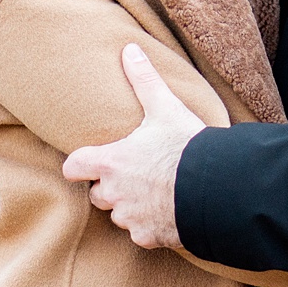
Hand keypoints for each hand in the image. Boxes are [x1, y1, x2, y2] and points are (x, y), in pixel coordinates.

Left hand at [61, 44, 206, 248]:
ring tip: (154, 190)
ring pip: (119, 214)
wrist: (214, 188)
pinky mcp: (148, 237)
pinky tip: (168, 209)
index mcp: (111, 162)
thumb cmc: (185, 147)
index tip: (89, 160)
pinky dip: (151, 224)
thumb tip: (129, 49)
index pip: (73, 167)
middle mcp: (114, 194)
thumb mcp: (165, 108)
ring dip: (130, 205)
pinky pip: (141, 233)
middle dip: (110, 186)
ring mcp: (130, 218)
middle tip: (134, 171)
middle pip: (97, 194)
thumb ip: (144, 80)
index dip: (79, 164)